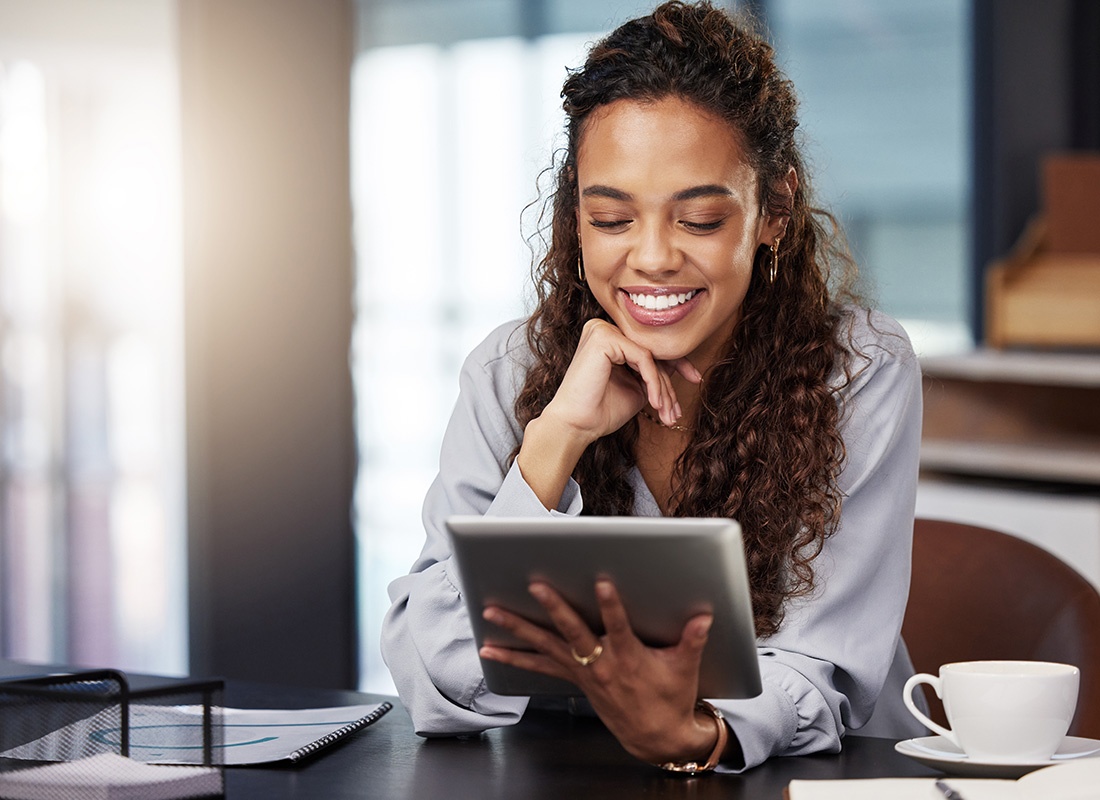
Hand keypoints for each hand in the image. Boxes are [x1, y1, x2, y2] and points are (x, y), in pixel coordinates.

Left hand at [479, 579, 719, 764]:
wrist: (655, 738)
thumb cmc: (670, 698)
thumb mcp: (685, 669)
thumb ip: (692, 639)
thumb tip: (704, 616)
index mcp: (629, 658)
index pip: (619, 627)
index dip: (610, 605)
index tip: (602, 583)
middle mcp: (601, 665)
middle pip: (573, 632)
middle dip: (554, 608)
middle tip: (537, 586)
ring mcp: (583, 673)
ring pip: (545, 647)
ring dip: (517, 630)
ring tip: (492, 612)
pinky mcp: (573, 679)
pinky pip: (538, 666)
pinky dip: (514, 657)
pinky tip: (490, 650)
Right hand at [516, 319, 701, 509]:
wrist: (576, 425)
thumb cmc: (600, 410)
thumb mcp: (637, 387)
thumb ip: (653, 373)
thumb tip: (683, 364)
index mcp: (609, 338)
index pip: (648, 347)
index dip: (676, 363)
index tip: (696, 379)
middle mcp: (603, 328)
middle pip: (651, 352)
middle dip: (670, 384)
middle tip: (677, 410)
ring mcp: (602, 330)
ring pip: (650, 356)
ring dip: (663, 388)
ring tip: (666, 413)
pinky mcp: (603, 337)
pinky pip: (643, 358)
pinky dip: (653, 382)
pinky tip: (654, 403)